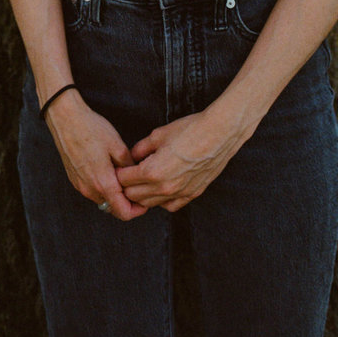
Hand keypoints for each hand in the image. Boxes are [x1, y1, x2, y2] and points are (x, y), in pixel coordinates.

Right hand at [44, 92, 147, 221]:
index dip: (137, 210)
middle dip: (127, 202)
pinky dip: (103, 187)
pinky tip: (108, 169)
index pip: (123, 213)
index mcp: (103, 183)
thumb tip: (136, 176)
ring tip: (123, 175)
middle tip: (137, 185)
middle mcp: (90, 189)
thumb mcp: (117, 145)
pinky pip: (92, 190)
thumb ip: (129, 166)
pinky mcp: (74, 179)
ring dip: (114, 194)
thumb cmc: (92, 129)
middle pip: (113, 208)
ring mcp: (80, 185)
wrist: (66, 119)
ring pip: (103, 199)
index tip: (145, 200)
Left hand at [117, 111, 242, 212]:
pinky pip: (170, 206)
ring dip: (143, 194)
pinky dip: (162, 200)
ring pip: (150, 204)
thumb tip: (132, 156)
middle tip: (128, 175)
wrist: (218, 134)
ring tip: (144, 180)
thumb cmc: (189, 130)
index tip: (119, 168)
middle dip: (127, 186)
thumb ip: (141, 148)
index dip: (119, 173)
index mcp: (152, 172)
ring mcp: (179, 194)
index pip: (124, 181)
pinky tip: (162, 187)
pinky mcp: (191, 195)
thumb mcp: (159, 134)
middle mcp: (164, 188)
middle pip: (134, 196)